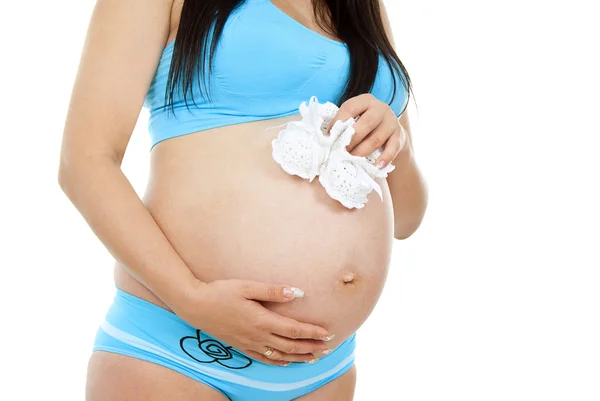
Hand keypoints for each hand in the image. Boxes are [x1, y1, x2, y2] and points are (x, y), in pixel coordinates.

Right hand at [172, 279, 333, 365]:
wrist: (195, 305)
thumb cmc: (220, 291)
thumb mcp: (247, 286)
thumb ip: (273, 290)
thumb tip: (298, 292)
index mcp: (262, 320)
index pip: (294, 329)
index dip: (312, 332)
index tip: (328, 333)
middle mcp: (257, 335)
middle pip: (291, 345)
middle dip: (311, 347)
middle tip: (328, 347)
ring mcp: (248, 343)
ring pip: (280, 355)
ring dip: (299, 357)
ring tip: (314, 358)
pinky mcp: (240, 346)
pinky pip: (263, 358)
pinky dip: (278, 362)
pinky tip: (285, 362)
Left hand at [328, 93, 407, 168]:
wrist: (390, 129)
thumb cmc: (365, 123)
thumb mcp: (355, 117)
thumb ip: (344, 123)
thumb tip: (327, 138)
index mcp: (366, 100)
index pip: (350, 107)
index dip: (339, 121)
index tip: (330, 135)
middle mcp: (381, 108)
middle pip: (366, 123)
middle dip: (352, 139)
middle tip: (341, 151)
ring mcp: (392, 122)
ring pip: (376, 138)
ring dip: (362, 151)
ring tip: (352, 160)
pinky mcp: (399, 135)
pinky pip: (392, 148)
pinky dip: (384, 158)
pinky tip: (377, 165)